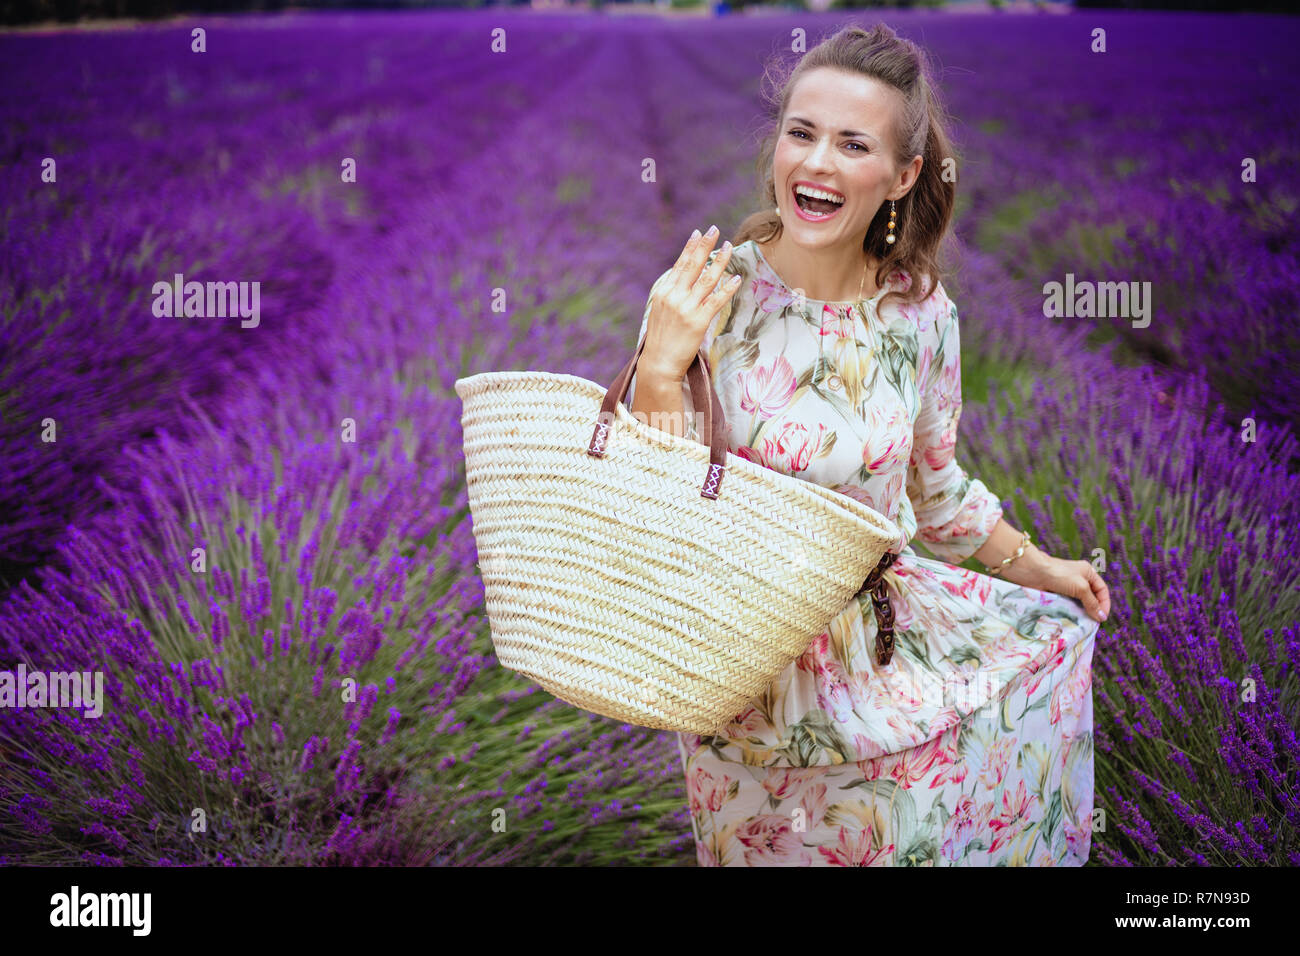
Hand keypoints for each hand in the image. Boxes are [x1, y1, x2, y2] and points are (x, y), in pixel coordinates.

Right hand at [639, 226, 742, 383]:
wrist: (658, 364)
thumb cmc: (660, 341)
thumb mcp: (660, 312)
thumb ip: (671, 295)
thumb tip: (683, 281)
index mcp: (664, 293)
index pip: (679, 265)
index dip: (690, 247)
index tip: (699, 233)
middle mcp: (674, 297)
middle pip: (693, 266)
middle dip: (705, 245)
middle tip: (715, 230)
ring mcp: (686, 308)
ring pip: (707, 280)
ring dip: (719, 261)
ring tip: (729, 247)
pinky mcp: (698, 322)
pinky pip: (716, 301)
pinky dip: (727, 288)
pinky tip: (736, 278)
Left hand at [1019, 553, 1110, 622]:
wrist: (1033, 572)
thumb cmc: (1059, 575)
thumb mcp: (1081, 587)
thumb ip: (1092, 602)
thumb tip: (1102, 617)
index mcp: (1088, 572)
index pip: (1102, 590)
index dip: (1104, 603)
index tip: (1102, 617)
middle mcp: (1079, 579)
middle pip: (1091, 597)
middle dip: (1093, 610)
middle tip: (1093, 624)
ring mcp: (1067, 587)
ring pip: (1079, 603)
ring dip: (1081, 613)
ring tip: (1083, 625)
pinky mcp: (1056, 594)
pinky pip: (1067, 605)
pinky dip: (1071, 613)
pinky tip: (1072, 621)